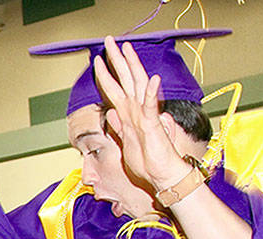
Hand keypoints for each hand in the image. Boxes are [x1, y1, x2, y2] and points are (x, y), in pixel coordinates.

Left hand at [93, 37, 191, 190]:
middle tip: (109, 40)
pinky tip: (152, 80)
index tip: (99, 59)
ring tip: (127, 48)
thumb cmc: (148, 161)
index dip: (107, 73)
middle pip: (127, 79)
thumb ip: (119, 127)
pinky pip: (151, 108)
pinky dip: (151, 94)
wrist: (163, 175)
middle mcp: (137, 110)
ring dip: (132, 67)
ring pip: (138, 86)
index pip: (117, 88)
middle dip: (117, 59)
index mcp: (130, 114)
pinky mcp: (153, 126)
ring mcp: (146, 116)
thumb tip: (111, 114)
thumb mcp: (126, 142)